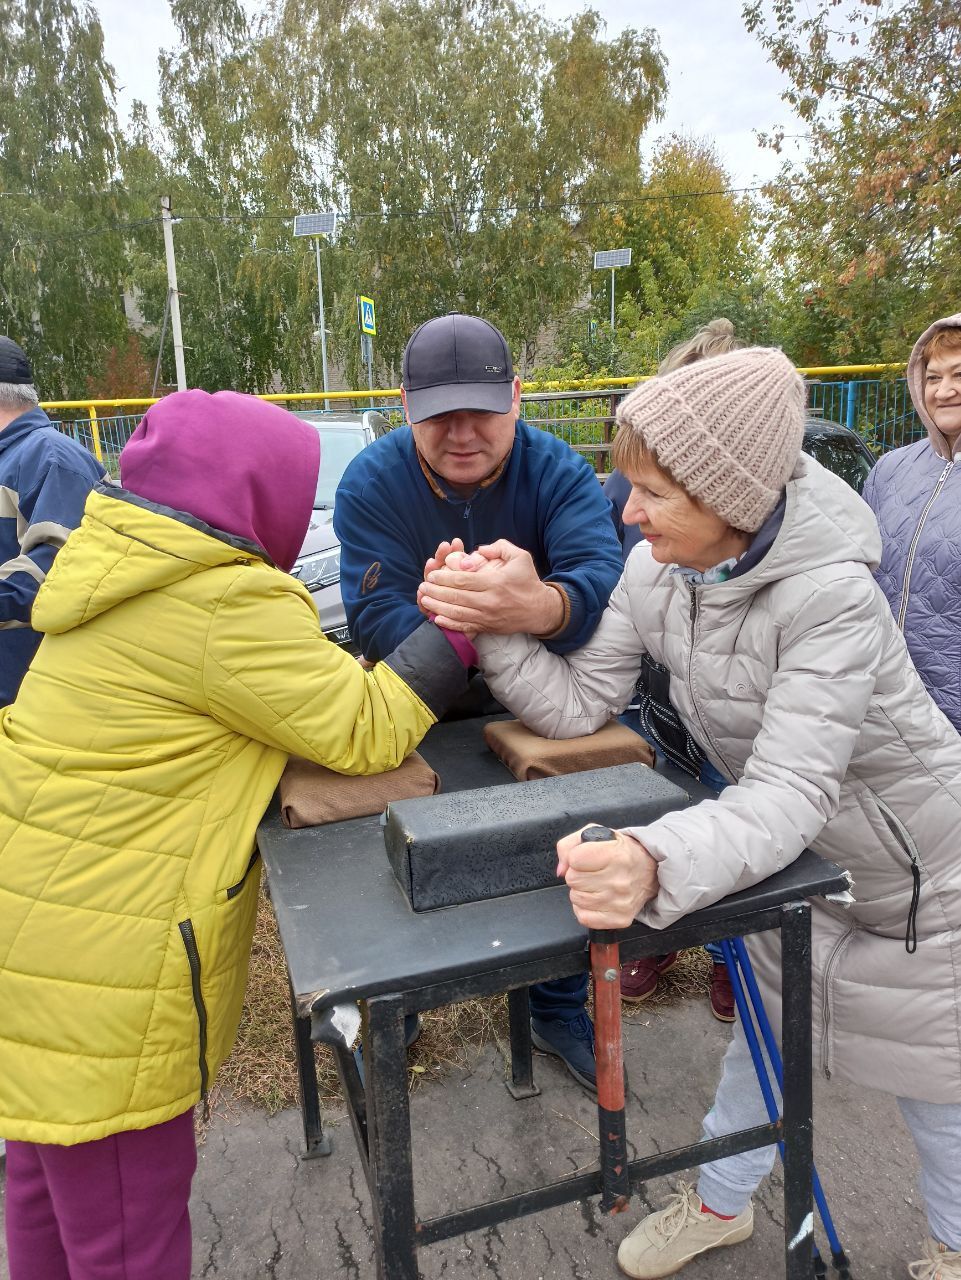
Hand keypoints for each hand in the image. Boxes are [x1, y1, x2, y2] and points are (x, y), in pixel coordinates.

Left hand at [417, 539, 563, 635]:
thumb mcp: (520, 557)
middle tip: (423, 586)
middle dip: (436, 591)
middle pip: (456, 597)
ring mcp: (488, 616)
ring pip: (457, 613)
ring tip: (424, 600)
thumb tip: (478, 549)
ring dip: (437, 607)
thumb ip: (499, 547)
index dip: (444, 577)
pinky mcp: (488, 627)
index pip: (463, 580)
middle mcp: (489, 601)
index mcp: (495, 582)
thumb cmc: (528, 581)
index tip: (432, 574)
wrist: (540, 610)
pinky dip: (450, 624)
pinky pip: (465, 626)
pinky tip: (437, 618)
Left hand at [555, 826, 658, 929]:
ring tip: (596, 884)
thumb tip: (561, 869)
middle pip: (573, 880)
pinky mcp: (619, 919)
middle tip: (592, 872)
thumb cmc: (620, 851)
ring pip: (576, 899)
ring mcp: (620, 902)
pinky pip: (583, 917)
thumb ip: (569, 845)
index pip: (575, 859)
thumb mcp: (595, 834)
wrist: (649, 871)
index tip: (586, 857)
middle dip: (578, 875)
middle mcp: (620, 880)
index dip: (575, 857)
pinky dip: (585, 909)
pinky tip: (596, 899)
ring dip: (581, 891)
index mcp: (615, 855)